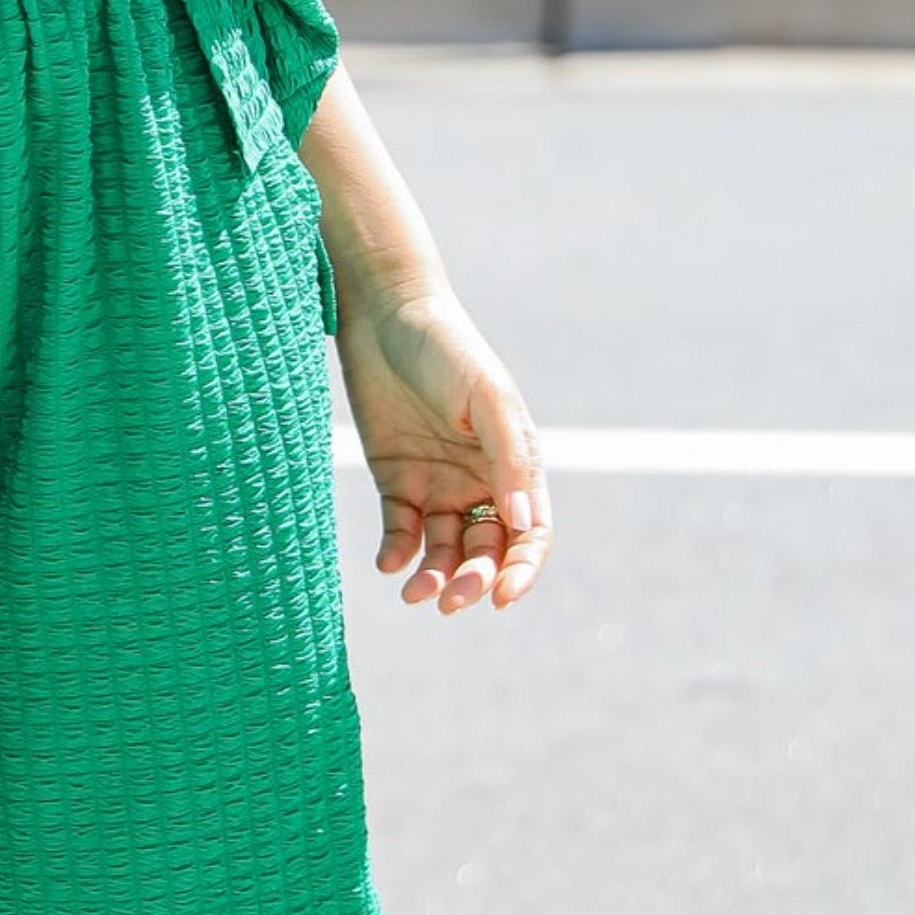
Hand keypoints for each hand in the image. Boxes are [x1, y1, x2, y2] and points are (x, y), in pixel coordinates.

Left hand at [337, 284, 551, 616]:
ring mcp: (439, 482)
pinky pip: (402, 531)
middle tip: (450, 600)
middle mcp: (481, 480)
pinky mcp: (397, 480)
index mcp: (516, 464)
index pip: (530, 533)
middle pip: (486, 550)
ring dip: (435, 577)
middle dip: (473, 581)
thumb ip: (510, 460)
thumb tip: (523, 523)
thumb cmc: (447, 348)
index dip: (522, 570)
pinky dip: (398, 552)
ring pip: (444, 550)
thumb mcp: (487, 399)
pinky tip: (389, 563)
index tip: (501, 597)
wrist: (384, 314)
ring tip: (415, 593)